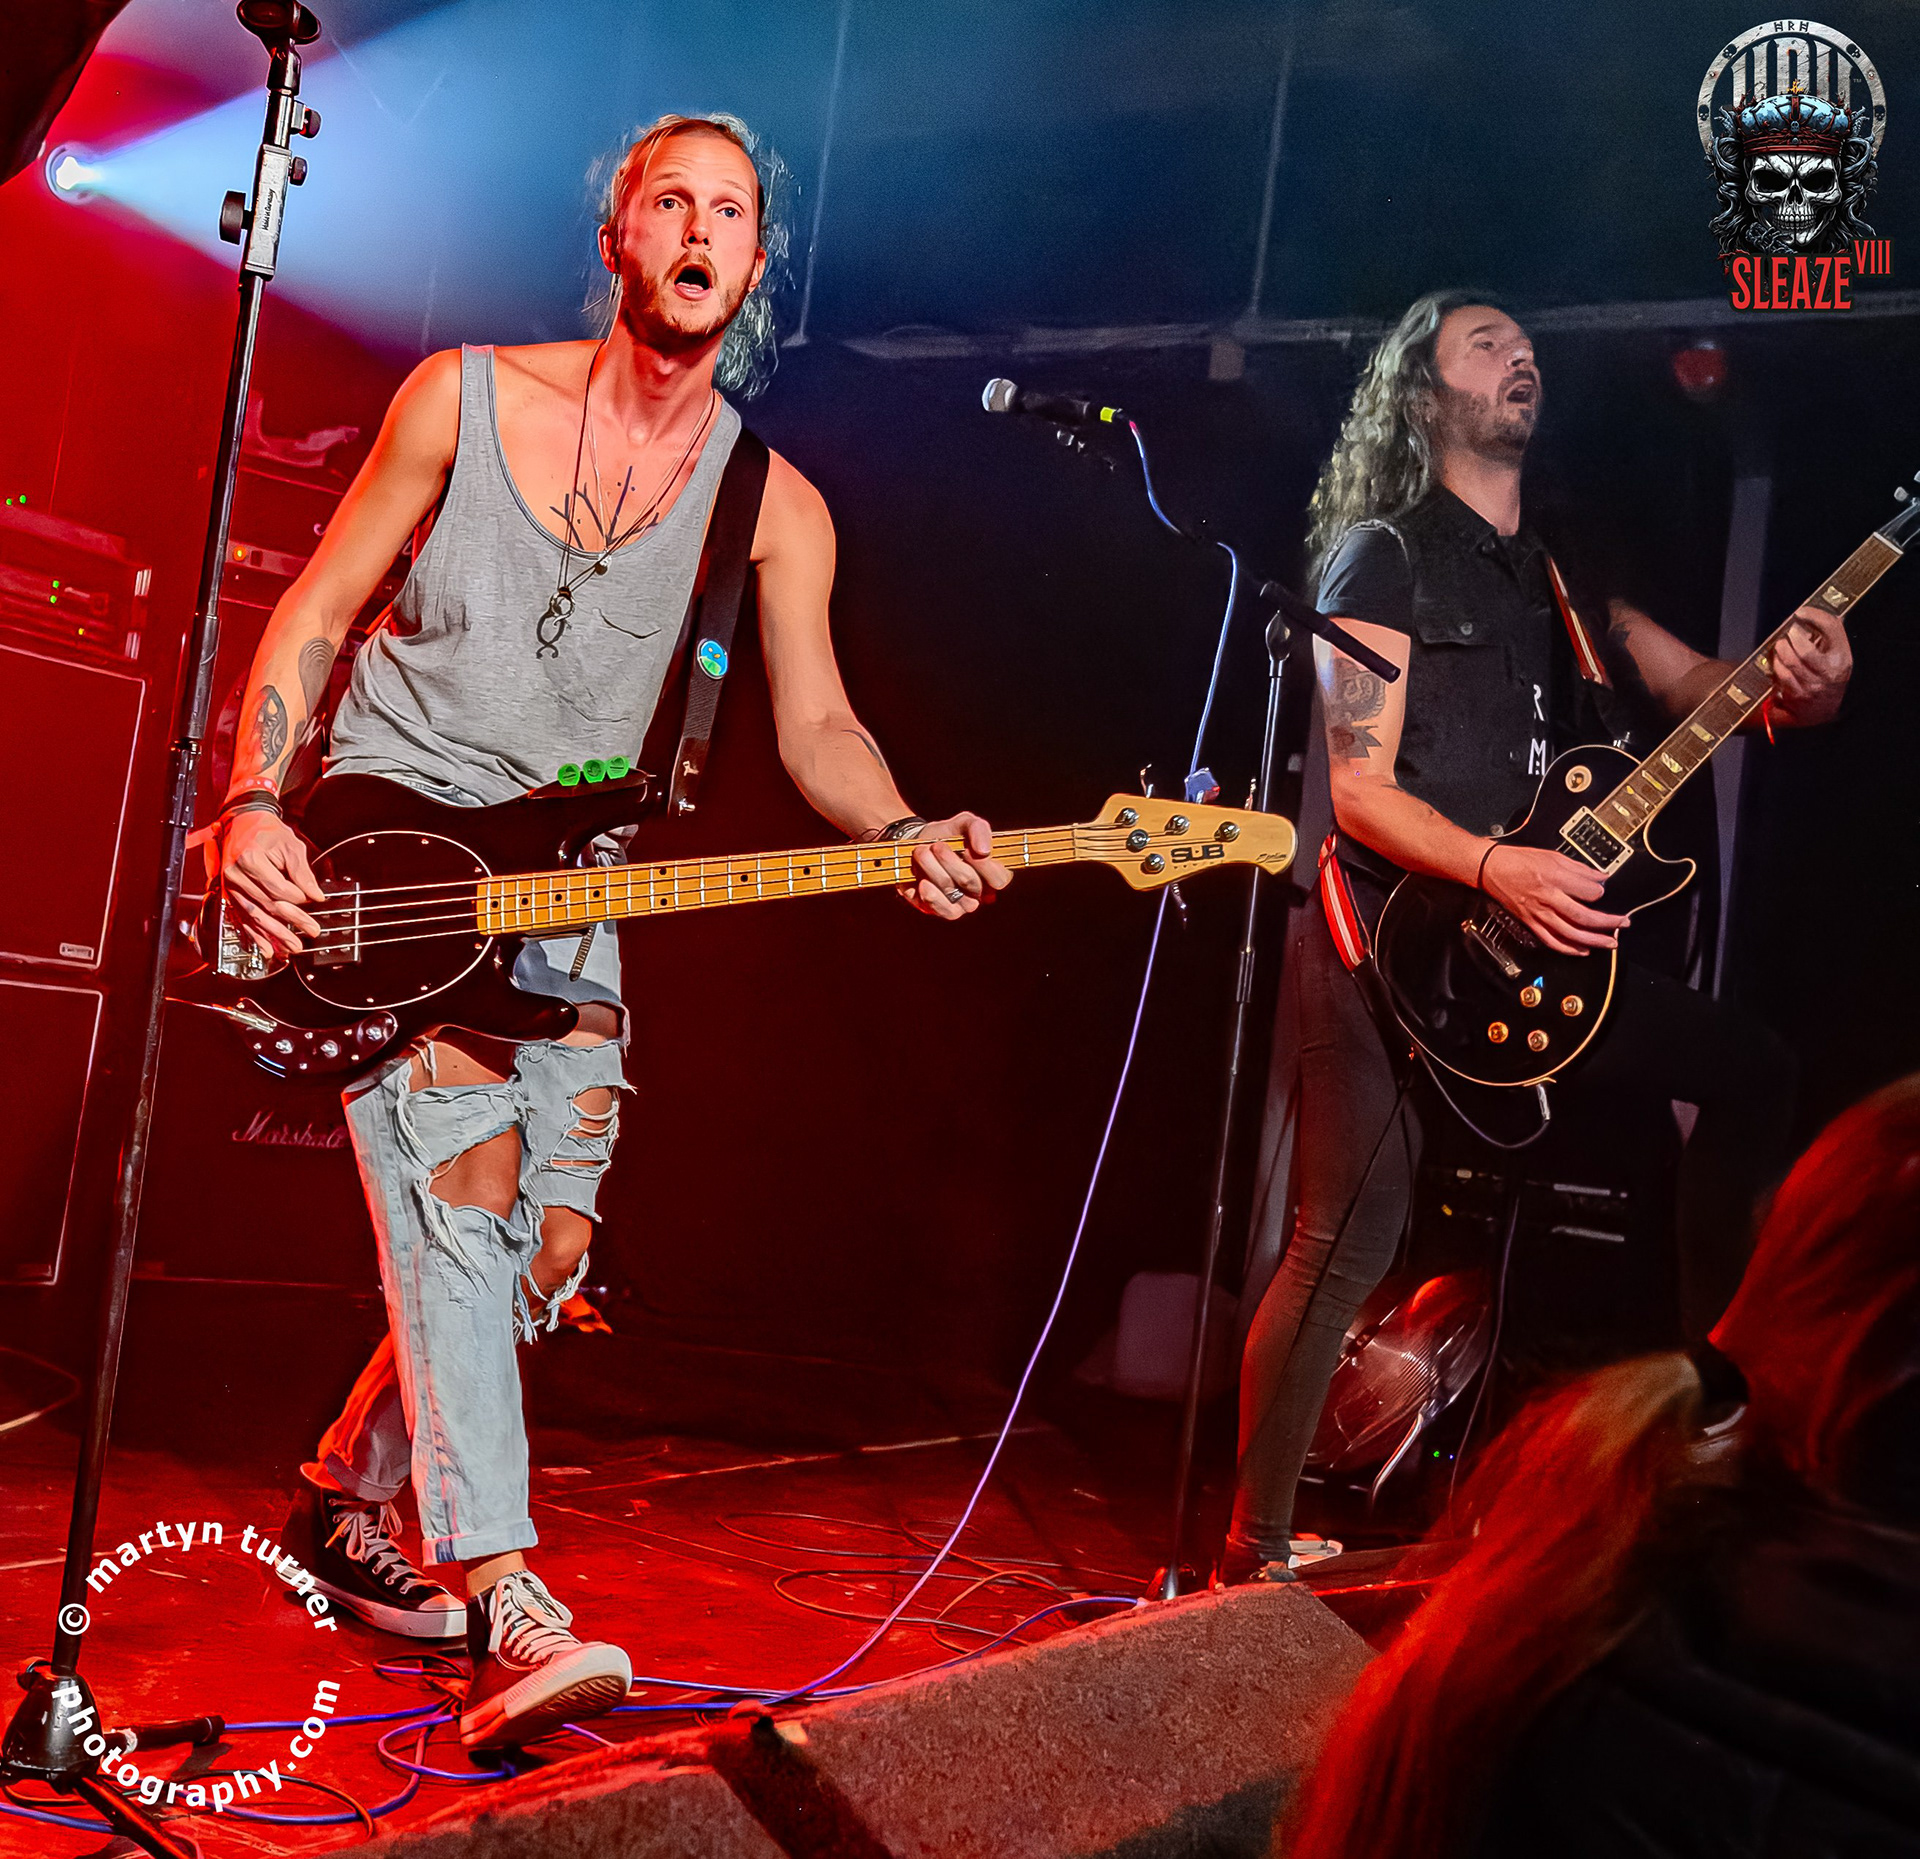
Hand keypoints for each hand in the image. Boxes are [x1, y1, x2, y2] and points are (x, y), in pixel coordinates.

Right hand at [219, 808, 326, 955]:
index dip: (298, 898)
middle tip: (310, 932)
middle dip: (292, 922)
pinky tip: (267, 948)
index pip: (278, 888)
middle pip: (268, 905)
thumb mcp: (290, 845)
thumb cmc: (266, 832)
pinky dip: (255, 935)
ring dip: (275, 935)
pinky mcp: (229, 894)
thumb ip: (302, 872)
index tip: (313, 902)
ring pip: (255, 916)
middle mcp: (236, 875)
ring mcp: (230, 886)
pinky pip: (242, 918)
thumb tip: (316, 896)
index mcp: (251, 860)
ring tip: (291, 947)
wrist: (242, 824)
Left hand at [902, 812, 1011, 919]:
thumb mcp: (964, 823)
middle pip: (970, 883)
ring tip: (922, 853)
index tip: (965, 849)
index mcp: (993, 872)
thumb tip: (984, 850)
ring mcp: (962, 903)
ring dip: (933, 870)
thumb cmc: (949, 834)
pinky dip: (932, 895)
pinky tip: (922, 882)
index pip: (999, 878)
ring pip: (952, 893)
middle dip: (949, 861)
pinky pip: (943, 910)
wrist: (917, 843)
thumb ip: (978, 829)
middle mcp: (981, 892)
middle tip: (936, 846)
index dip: (983, 865)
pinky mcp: (942, 911)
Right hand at [1480, 843, 1627, 957]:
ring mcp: (1538, 913)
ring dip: (1593, 940)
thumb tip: (1601, 877)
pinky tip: (1583, 950)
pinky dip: (1569, 949)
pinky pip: (1552, 941)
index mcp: (1553, 877)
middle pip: (1582, 916)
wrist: (1489, 869)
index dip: (1600, 892)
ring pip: (1570, 933)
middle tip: (1622, 923)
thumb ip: (1579, 868)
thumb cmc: (1517, 860)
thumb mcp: (1551, 856)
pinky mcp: (1530, 922)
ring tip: (1610, 942)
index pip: (1587, 891)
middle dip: (1607, 922)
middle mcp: (1547, 897)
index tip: (1603, 890)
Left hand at [1766, 605, 1850, 726]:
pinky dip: (1776, 666)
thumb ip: (1826, 633)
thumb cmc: (1828, 674)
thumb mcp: (1835, 653)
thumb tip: (1805, 614)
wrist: (1825, 709)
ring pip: (1790, 663)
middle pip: (1805, 650)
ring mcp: (1813, 686)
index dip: (1814, 616)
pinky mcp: (1797, 696)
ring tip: (1781, 646)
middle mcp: (1830, 672)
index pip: (1831, 629)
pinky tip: (1778, 662)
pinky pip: (1781, 676)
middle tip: (1788, 633)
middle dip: (1792, 638)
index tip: (1801, 612)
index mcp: (1842, 657)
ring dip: (1781, 651)